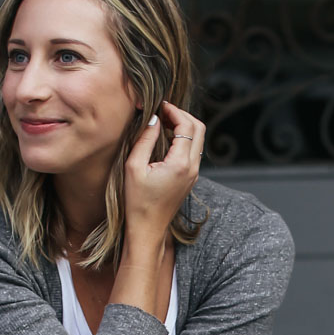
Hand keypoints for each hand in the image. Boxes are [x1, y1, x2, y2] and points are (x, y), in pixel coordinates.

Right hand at [122, 100, 204, 238]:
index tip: (159, 105)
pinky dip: (183, 138)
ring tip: (163, 122)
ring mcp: (194, 174)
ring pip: (198, 139)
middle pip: (199, 128)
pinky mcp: (191, 178)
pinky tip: (166, 138)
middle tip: (162, 111)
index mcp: (181, 163)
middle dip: (182, 114)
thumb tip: (153, 118)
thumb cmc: (137, 201)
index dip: (174, 110)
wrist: (148, 229)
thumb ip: (145, 139)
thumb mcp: (134, 167)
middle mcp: (193, 167)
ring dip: (184, 126)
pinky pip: (193, 150)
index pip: (186, 125)